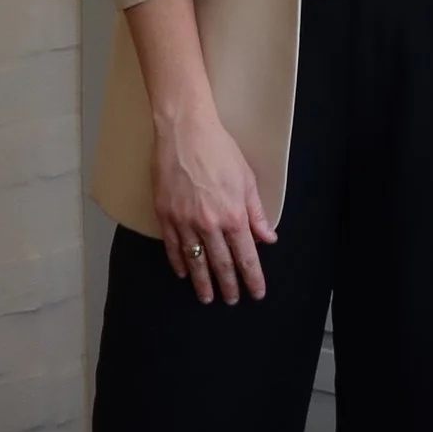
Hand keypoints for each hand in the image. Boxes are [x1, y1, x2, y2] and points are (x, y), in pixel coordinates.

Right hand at [151, 105, 275, 303]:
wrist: (184, 131)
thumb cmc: (219, 149)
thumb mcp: (246, 179)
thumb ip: (256, 213)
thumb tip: (267, 237)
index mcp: (233, 215)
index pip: (246, 256)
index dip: (253, 278)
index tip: (256, 292)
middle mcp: (209, 223)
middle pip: (221, 264)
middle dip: (229, 286)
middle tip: (232, 300)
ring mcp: (184, 221)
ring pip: (195, 261)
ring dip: (202, 283)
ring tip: (207, 297)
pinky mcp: (165, 214)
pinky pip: (173, 247)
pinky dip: (179, 263)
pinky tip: (183, 273)